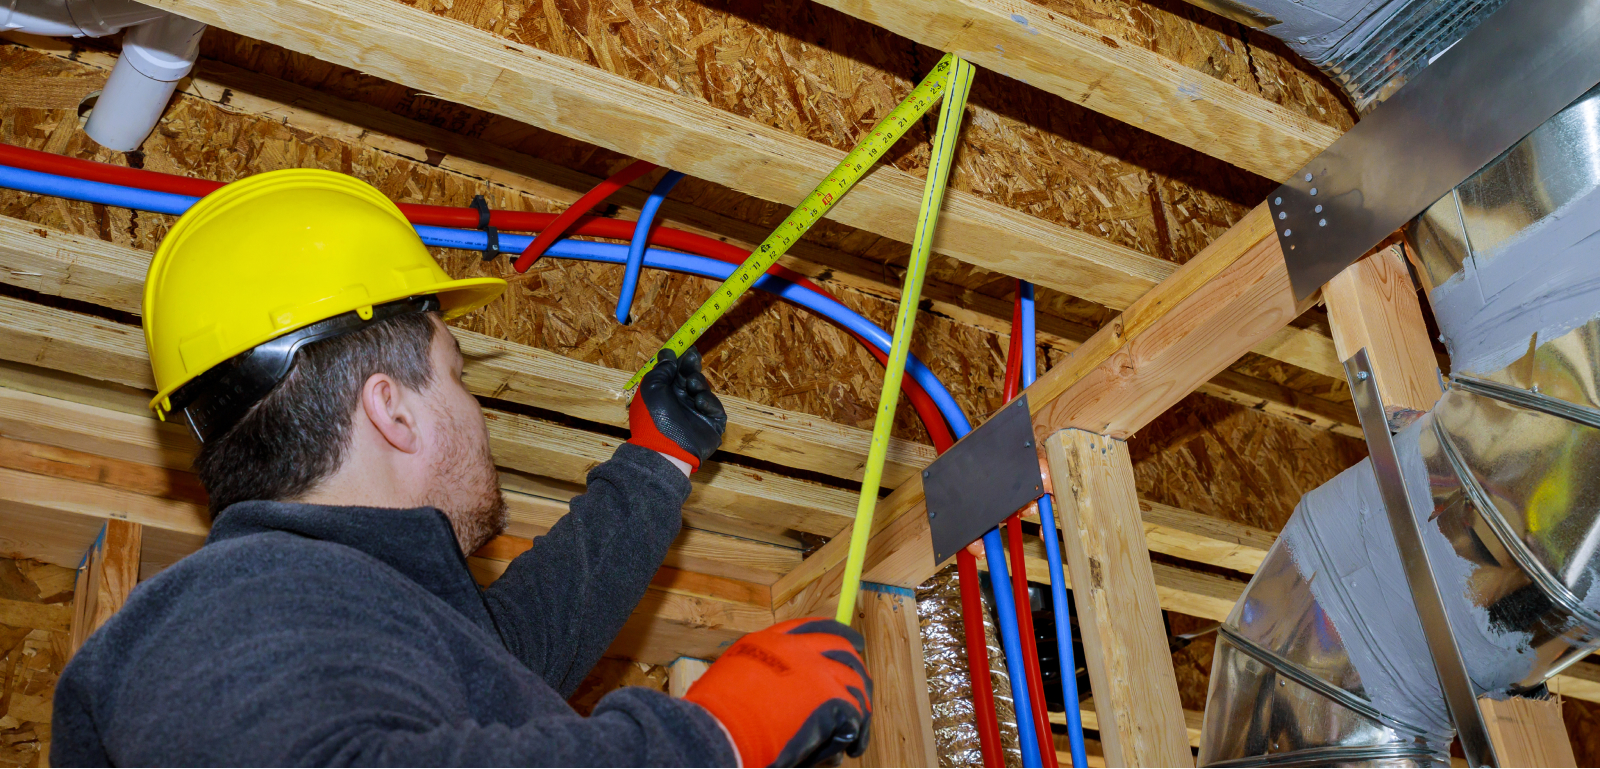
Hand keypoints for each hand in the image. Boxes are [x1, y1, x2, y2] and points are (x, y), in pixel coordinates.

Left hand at [628, 347, 726, 470]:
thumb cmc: (653, 417)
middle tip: (692, 354)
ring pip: (703, 389)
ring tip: (691, 385)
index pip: (674, 373)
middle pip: (690, 377)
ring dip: (697, 383)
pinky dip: (707, 402)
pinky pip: (715, 407)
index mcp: (665, 394)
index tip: (683, 347)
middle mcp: (680, 402)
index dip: (679, 360)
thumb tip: (669, 356)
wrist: (665, 449)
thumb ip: (662, 370)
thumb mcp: (651, 387)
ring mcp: (696, 413)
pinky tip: (699, 402)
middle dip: (691, 365)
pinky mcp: (711, 424)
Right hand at [684, 618, 871, 766]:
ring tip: (855, 731)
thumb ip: (759, 676)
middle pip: (841, 647)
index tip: (850, 642)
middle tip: (862, 685)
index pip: (811, 628)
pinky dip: (855, 730)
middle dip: (856, 666)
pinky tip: (849, 745)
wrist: (719, 732)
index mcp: (768, 642)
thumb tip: (774, 696)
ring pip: (854, 680)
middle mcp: (795, 650)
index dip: (834, 634)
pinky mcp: (829, 697)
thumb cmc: (714, 717)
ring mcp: (816, 670)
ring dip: (859, 706)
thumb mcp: (731, 678)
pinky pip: (854, 711)